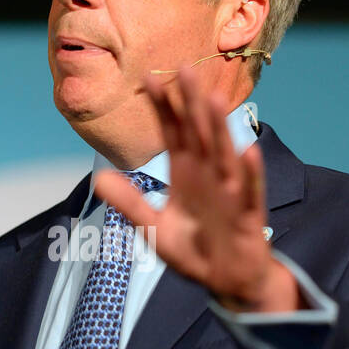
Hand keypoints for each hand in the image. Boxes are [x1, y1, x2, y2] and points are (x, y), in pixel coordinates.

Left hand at [93, 66, 303, 312]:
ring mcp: (229, 192)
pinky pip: (249, 192)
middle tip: (185, 67)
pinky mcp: (247, 215)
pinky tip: (248, 152)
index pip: (173, 133)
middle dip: (192, 103)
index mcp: (185, 173)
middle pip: (200, 133)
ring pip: (224, 154)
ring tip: (215, 99)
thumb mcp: (153, 228)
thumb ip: (130, 203)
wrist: (225, 280)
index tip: (149, 78)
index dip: (163, 108)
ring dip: (221, 128)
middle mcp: (208, 175)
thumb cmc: (194, 250)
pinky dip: (249, 174)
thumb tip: (98, 178)